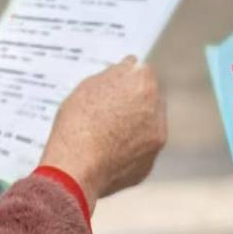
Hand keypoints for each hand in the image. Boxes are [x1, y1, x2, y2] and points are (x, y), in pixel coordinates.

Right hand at [40, 57, 167, 207]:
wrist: (75, 167)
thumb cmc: (77, 122)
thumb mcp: (89, 86)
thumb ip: (114, 74)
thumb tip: (128, 66)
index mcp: (143, 81)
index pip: (140, 71)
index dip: (125, 79)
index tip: (113, 87)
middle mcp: (157, 107)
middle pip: (149, 97)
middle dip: (134, 101)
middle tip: (109, 111)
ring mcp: (156, 137)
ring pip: (148, 125)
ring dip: (135, 125)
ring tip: (105, 133)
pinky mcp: (149, 163)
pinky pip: (141, 151)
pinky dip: (129, 150)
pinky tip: (107, 152)